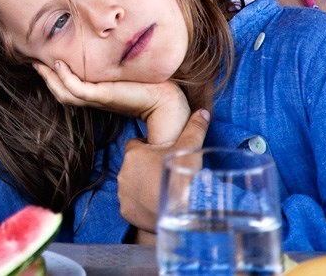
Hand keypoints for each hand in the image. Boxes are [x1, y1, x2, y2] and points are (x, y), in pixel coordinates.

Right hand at [33, 61, 189, 143]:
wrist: (168, 99)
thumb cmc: (151, 84)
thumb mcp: (126, 72)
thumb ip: (114, 66)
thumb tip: (108, 45)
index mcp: (97, 95)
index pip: (68, 88)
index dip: (51, 75)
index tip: (42, 58)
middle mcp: (94, 99)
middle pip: (60, 92)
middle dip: (44, 75)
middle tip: (32, 58)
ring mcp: (98, 99)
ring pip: (64, 92)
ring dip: (49, 77)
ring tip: (40, 60)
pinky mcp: (104, 96)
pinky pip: (77, 89)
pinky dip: (64, 78)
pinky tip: (59, 63)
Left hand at [119, 109, 210, 232]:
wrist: (181, 213)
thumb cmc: (183, 177)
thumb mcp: (190, 150)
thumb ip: (194, 129)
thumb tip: (203, 112)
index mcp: (134, 153)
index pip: (136, 144)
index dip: (149, 149)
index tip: (163, 156)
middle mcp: (122, 172)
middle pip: (134, 166)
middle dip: (146, 168)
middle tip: (166, 176)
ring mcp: (123, 192)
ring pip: (131, 185)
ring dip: (143, 187)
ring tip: (163, 192)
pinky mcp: (125, 211)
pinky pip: (131, 205)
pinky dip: (141, 205)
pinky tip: (157, 207)